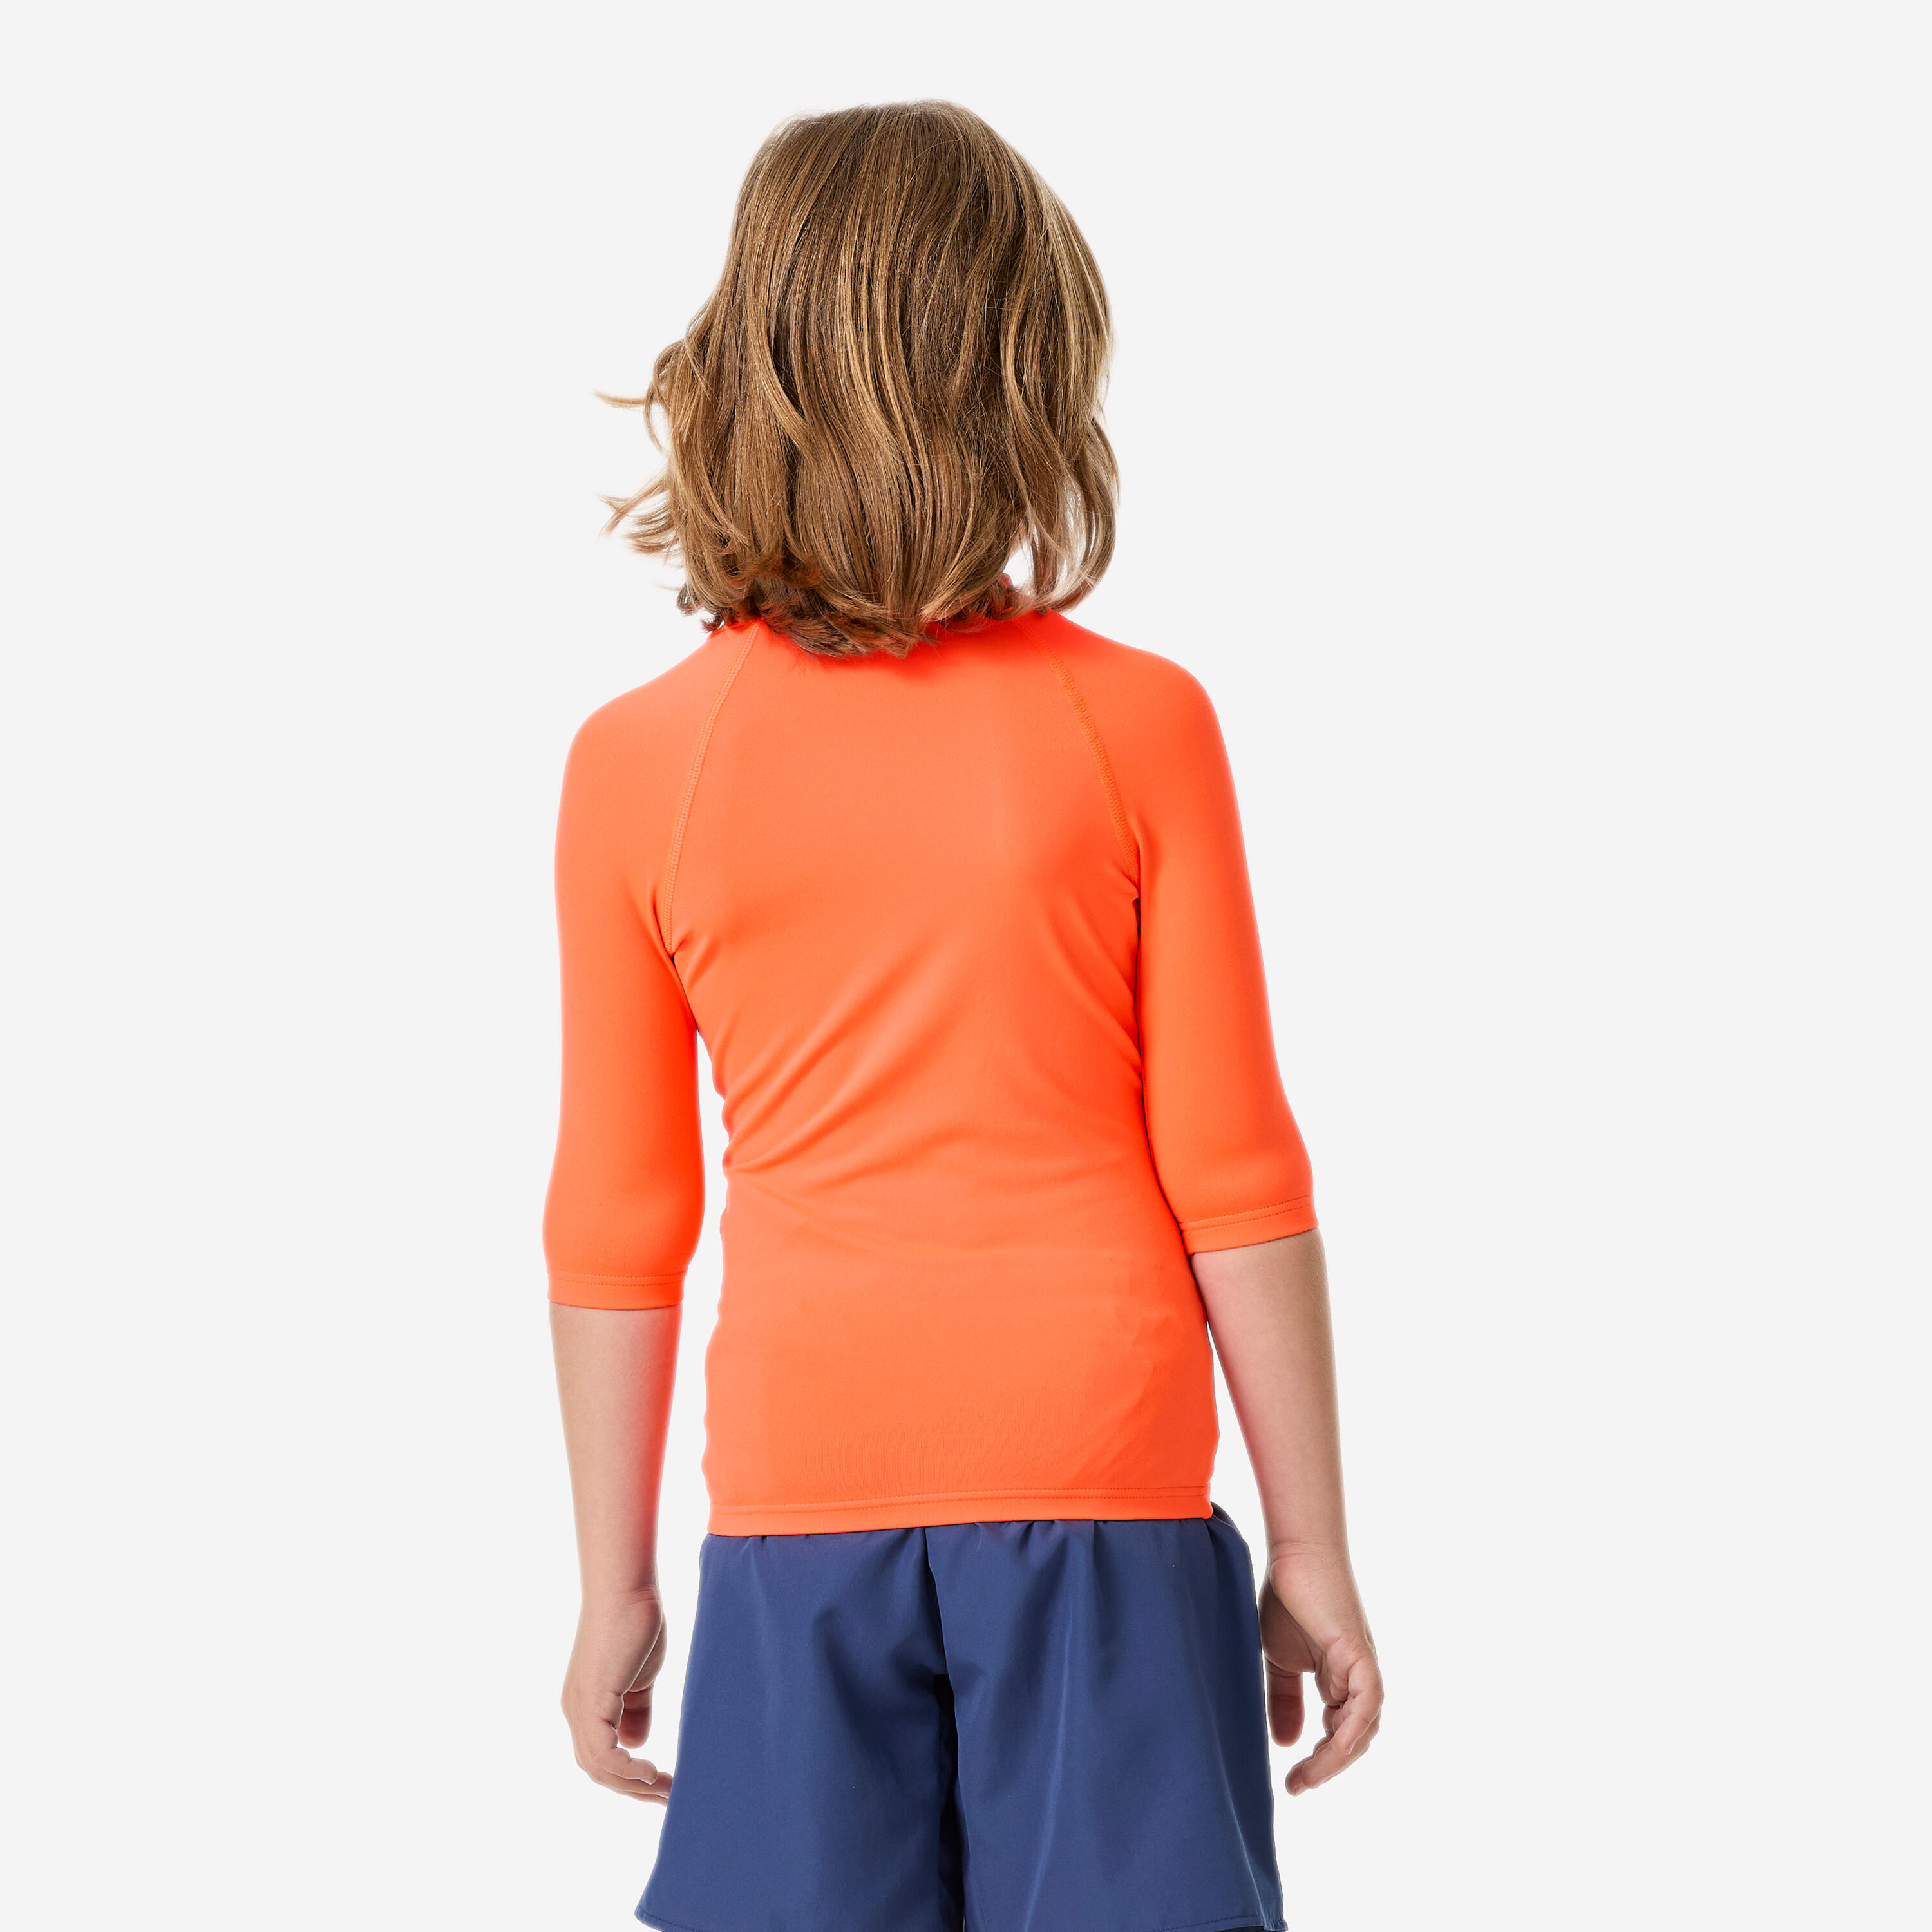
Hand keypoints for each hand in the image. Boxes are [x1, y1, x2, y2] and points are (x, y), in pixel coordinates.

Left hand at [562, 1589, 672, 1801]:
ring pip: (599, 1768)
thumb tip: (636, 1745)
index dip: (630, 1777)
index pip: (602, 1758)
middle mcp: (576, 1712)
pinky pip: (603, 1754)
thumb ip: (637, 1709)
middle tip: (670, 1800)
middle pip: (599, 1770)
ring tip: (667, 1792)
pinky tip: (652, 1774)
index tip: (663, 1786)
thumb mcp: (640, 1676)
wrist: (626, 1588)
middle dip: (635, 1789)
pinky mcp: (591, 1702)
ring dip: (634, 1785)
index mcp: (587, 1706)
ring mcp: (580, 1709)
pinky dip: (625, 1771)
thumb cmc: (636, 1621)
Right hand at [1260, 1551, 1382, 1795]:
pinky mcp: (1359, 1655)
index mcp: (1340, 1680)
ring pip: (1364, 1727)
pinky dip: (1355, 1728)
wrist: (1295, 1554)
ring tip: (1308, 1775)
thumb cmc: (1288, 1596)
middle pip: (1355, 1738)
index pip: (1339, 1734)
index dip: (1319, 1762)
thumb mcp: (1280, 1658)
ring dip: (1338, 1757)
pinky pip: (1368, 1703)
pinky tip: (1334, 1747)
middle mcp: (1357, 1678)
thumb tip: (1286, 1744)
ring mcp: (1361, 1667)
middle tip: (1297, 1786)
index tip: (1292, 1785)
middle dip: (1327, 1767)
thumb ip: (1284, 1699)